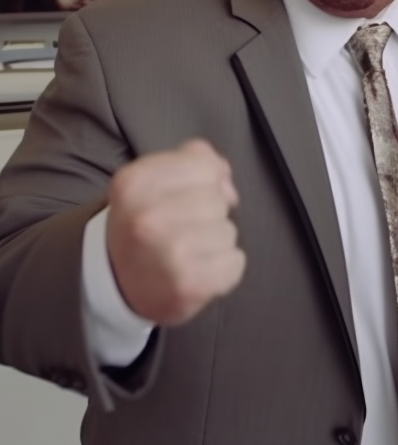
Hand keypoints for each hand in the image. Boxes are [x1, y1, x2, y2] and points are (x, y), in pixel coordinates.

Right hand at [106, 139, 244, 325]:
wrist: (115, 282)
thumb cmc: (143, 222)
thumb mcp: (154, 177)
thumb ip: (196, 160)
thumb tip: (225, 179)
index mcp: (135, 182)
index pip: (206, 167)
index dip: (202, 182)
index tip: (180, 198)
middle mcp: (148, 217)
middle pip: (219, 200)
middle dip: (208, 213)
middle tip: (180, 230)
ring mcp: (170, 252)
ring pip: (229, 231)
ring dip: (216, 242)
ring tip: (186, 252)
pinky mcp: (189, 284)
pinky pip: (236, 262)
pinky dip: (224, 268)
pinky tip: (197, 271)